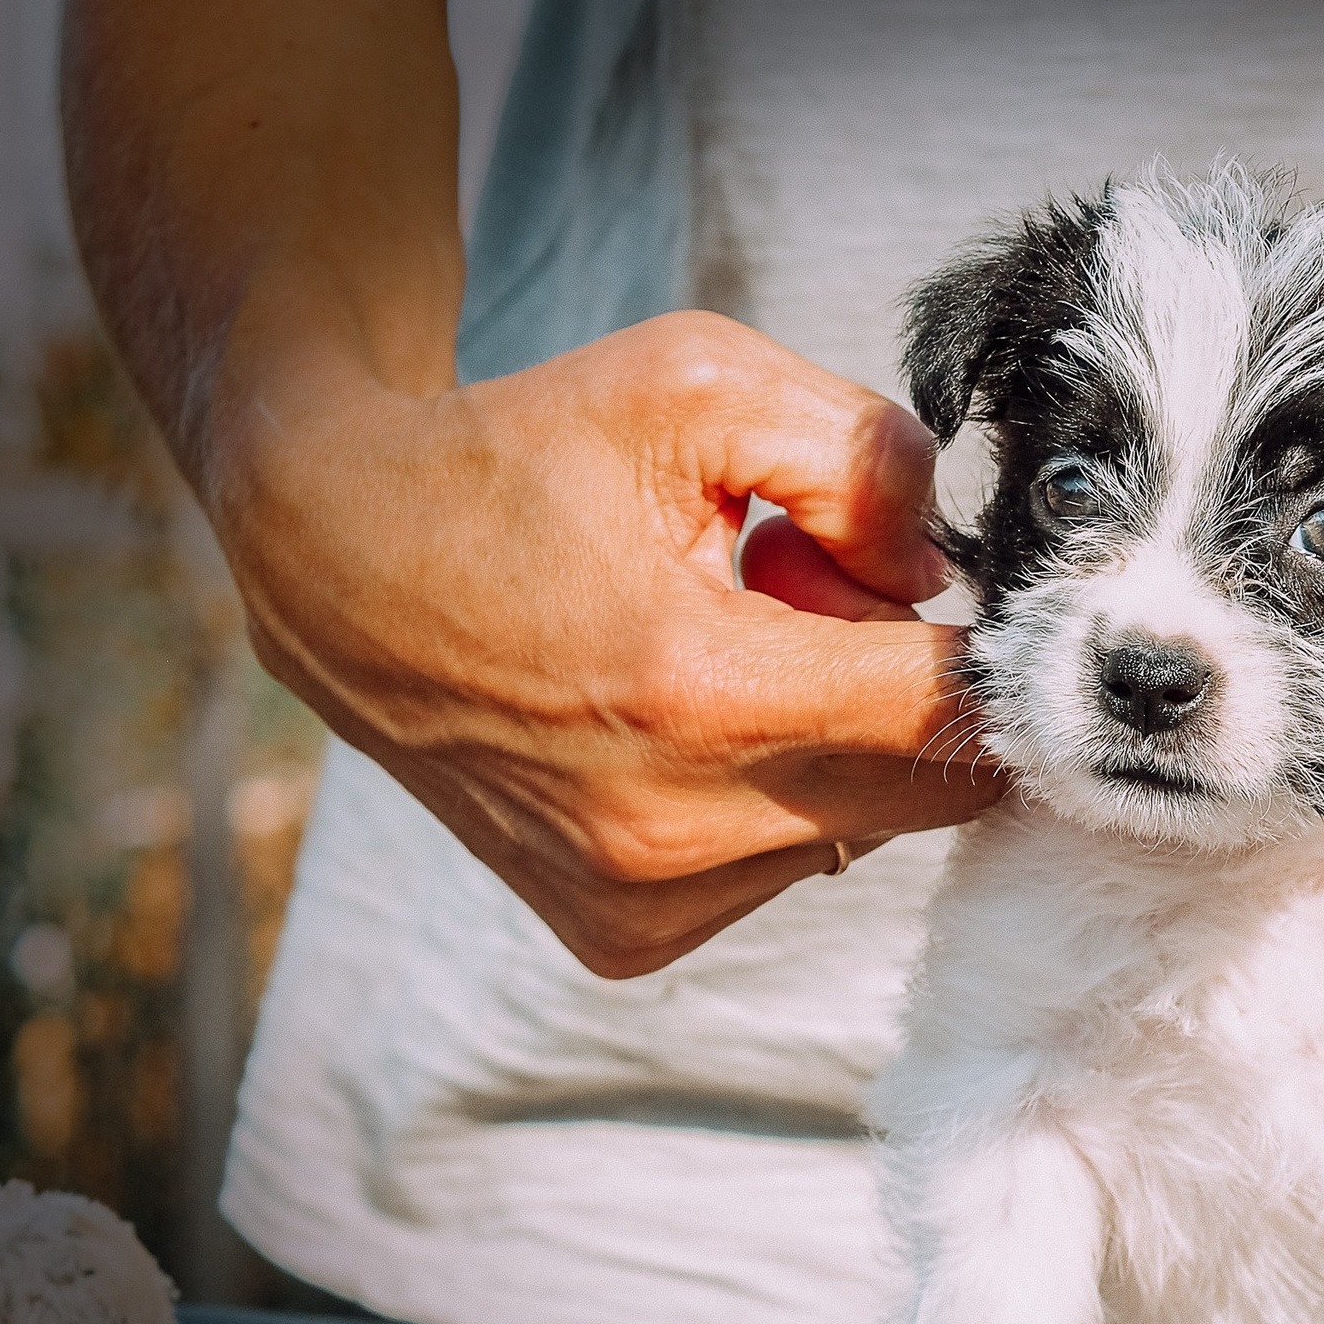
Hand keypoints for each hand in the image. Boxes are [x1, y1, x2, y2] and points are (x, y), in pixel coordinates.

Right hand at [209, 309, 1002, 977]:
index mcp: (701, 691)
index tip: (965, 607)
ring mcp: (644, 902)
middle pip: (927, 789)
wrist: (339, 561)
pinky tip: (679, 726)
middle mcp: (673, 828)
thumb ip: (867, 460)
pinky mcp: (624, 939)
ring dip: (831, 746)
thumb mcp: (701, 383)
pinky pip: (784, 871)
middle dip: (898, 693)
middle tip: (804, 605)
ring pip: (861, 832)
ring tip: (714, 660)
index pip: (949, 717)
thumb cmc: (523, 458)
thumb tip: (943, 582)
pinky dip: (772, 798)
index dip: (985, 652)